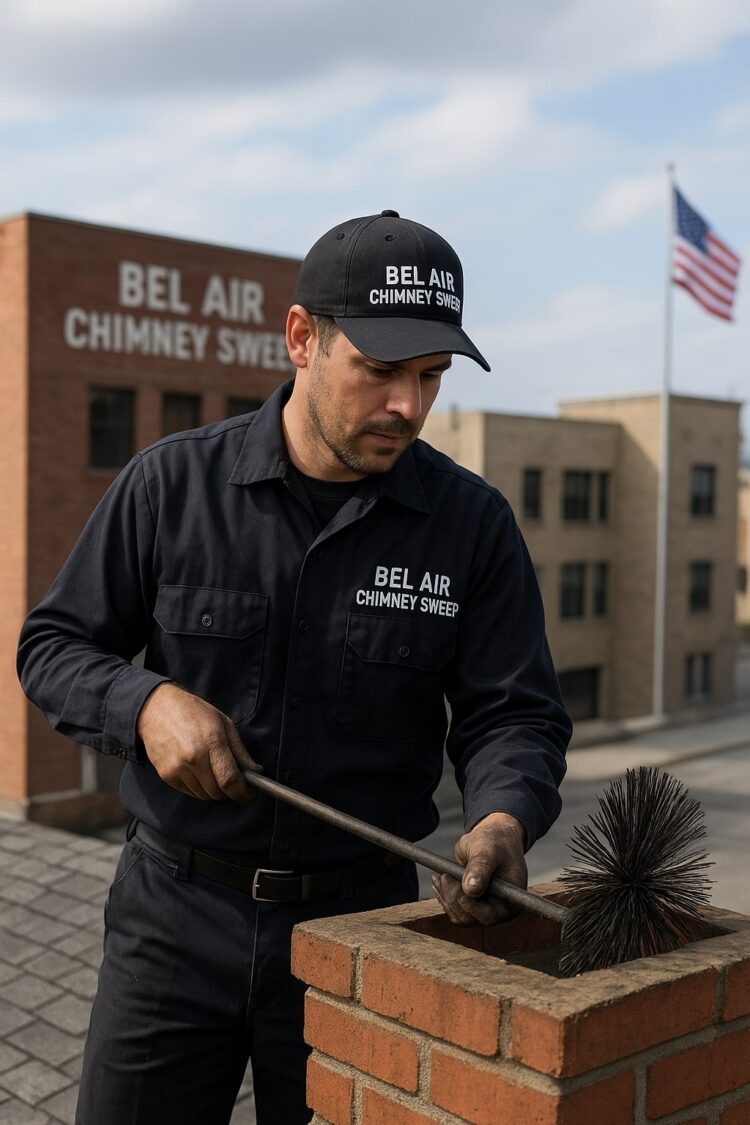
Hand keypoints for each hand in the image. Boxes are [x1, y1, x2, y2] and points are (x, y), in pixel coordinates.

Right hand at [136, 682, 262, 801]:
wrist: (157, 708)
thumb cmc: (194, 712)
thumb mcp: (224, 723)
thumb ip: (240, 751)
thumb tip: (256, 772)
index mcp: (212, 742)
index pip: (230, 780)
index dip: (243, 793)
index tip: (249, 794)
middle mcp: (193, 758)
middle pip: (218, 792)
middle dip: (230, 791)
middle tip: (233, 780)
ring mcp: (178, 768)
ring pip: (204, 795)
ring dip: (214, 790)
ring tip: (213, 771)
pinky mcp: (167, 775)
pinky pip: (190, 792)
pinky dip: (199, 788)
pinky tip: (199, 771)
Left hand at [432, 812, 527, 925]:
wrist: (491, 838)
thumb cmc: (495, 842)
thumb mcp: (488, 850)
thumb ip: (481, 868)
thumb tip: (471, 890)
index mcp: (511, 900)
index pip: (490, 916)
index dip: (472, 908)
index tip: (460, 893)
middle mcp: (498, 909)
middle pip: (470, 917)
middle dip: (454, 898)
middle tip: (444, 876)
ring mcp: (483, 908)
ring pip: (458, 915)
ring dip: (446, 897)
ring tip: (440, 876)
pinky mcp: (471, 904)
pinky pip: (454, 909)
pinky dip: (444, 896)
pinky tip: (440, 881)